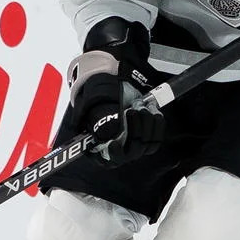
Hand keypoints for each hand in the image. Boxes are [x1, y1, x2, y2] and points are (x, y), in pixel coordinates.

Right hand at [63, 19, 163, 163]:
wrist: (118, 80)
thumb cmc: (102, 89)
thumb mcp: (92, 97)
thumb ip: (86, 111)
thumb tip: (83, 124)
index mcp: (99, 143)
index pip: (108, 159)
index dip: (114, 154)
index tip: (115, 143)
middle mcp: (117, 147)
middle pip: (131, 152)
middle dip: (135, 129)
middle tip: (134, 109)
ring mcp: (133, 144)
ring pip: (145, 145)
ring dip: (147, 123)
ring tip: (141, 105)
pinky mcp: (147, 137)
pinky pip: (156, 138)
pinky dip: (157, 123)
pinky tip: (151, 108)